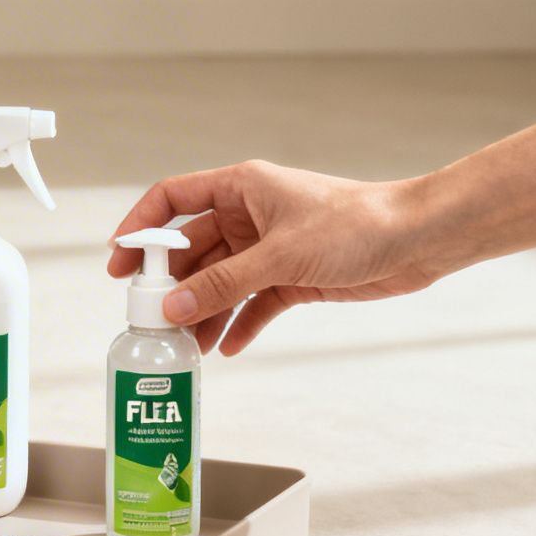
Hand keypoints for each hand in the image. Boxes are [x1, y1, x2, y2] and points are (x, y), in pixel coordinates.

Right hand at [107, 161, 444, 354]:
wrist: (417, 240)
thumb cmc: (357, 224)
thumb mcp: (279, 256)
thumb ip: (223, 284)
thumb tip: (174, 307)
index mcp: (241, 188)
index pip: (173, 199)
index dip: (141, 227)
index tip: (118, 260)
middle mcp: (250, 215)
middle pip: (193, 249)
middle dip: (172, 284)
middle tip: (148, 317)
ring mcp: (270, 248)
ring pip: (221, 281)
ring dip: (203, 311)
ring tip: (185, 344)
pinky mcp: (292, 277)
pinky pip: (252, 303)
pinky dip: (239, 324)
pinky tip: (225, 347)